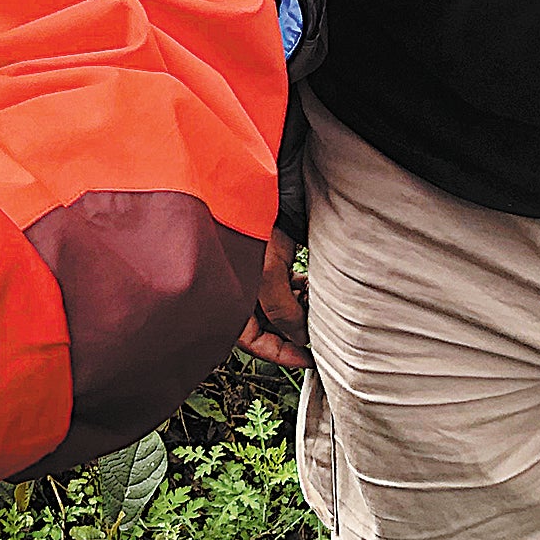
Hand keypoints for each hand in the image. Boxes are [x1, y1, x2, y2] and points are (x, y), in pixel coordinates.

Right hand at [236, 226, 308, 368]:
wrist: (251, 180)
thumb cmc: (246, 221)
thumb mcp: (267, 273)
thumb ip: (283, 310)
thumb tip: (301, 336)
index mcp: (224, 297)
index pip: (252, 342)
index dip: (282, 353)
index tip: (309, 359)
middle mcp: (234, 289)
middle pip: (266, 325)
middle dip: (291, 328)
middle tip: (315, 327)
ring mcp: (248, 273)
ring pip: (276, 305)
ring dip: (296, 307)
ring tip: (313, 301)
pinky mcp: (261, 258)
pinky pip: (279, 284)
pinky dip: (295, 289)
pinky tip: (307, 284)